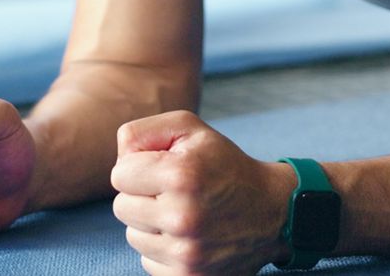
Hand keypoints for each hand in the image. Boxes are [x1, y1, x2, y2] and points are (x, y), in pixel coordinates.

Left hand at [111, 110, 292, 274]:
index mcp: (181, 175)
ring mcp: (187, 254)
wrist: (271, 211)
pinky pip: (148, 261)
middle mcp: (182, 217)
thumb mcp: (188, 128)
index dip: (137, 168)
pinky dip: (162, 249)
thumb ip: (142, 132)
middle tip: (172, 192)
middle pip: (121, 207)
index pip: (119, 175)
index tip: (161, 169)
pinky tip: (187, 236)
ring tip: (182, 213)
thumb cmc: (223, 164)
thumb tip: (117, 160)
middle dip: (141, 196)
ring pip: (133, 236)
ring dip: (151, 224)